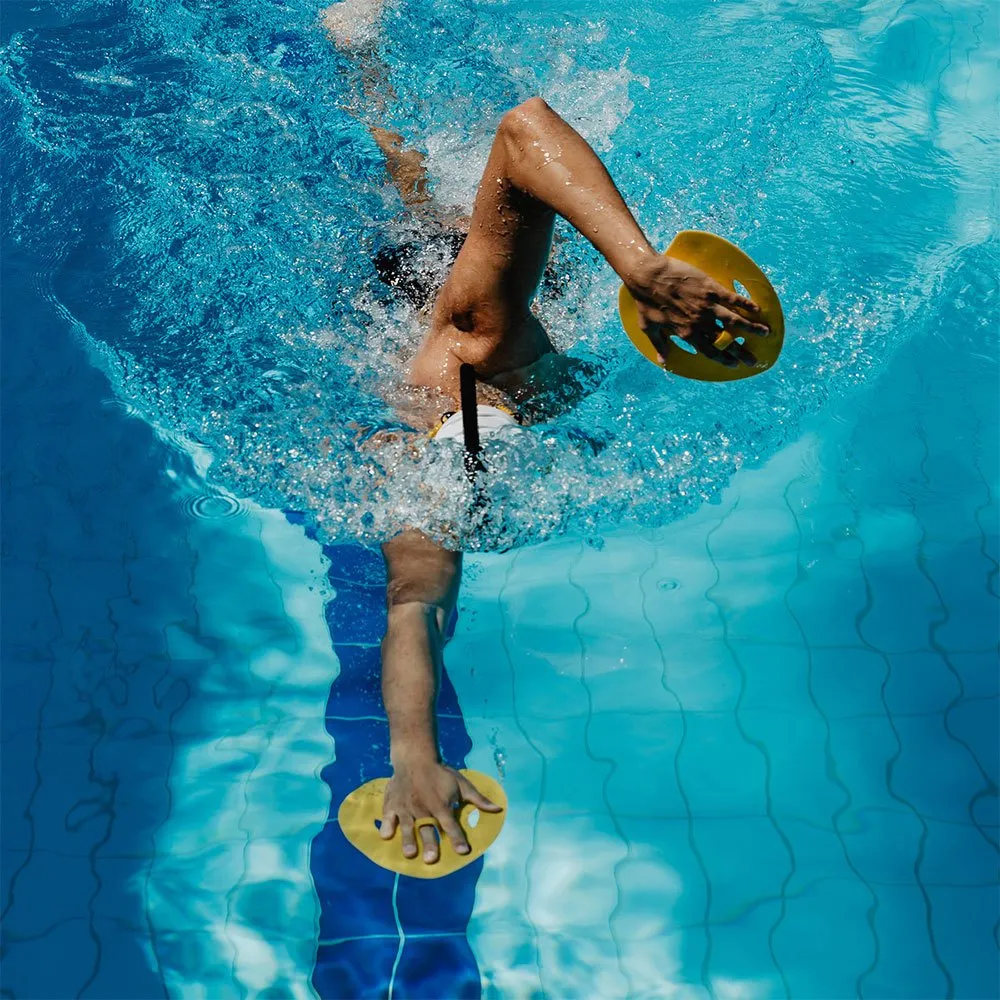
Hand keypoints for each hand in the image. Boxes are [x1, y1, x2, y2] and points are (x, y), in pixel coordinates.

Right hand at [380, 759, 502, 862]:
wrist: (415, 758)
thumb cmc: (440, 774)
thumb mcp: (461, 784)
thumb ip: (478, 799)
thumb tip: (498, 809)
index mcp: (441, 804)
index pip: (451, 824)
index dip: (457, 838)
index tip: (463, 851)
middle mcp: (423, 808)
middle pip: (427, 828)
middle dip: (430, 843)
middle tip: (432, 859)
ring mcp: (406, 807)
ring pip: (407, 826)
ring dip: (408, 839)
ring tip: (410, 853)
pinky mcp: (392, 804)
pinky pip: (388, 816)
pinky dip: (387, 825)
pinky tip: (385, 836)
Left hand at [626, 256, 768, 367]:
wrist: (648, 276)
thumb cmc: (645, 302)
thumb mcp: (649, 329)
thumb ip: (660, 346)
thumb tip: (663, 362)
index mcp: (687, 334)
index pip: (710, 352)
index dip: (723, 359)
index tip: (734, 365)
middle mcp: (700, 323)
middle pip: (727, 341)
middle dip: (742, 351)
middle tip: (755, 360)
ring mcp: (707, 306)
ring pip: (735, 320)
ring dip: (752, 328)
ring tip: (766, 333)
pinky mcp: (711, 289)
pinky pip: (733, 298)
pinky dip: (746, 304)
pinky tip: (758, 309)